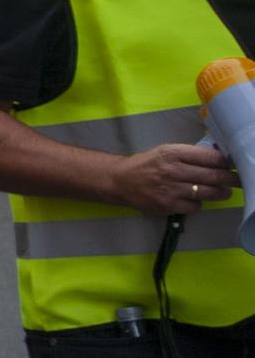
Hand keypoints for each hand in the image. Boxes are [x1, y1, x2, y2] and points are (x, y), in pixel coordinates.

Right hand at [110, 143, 234, 216]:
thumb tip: (218, 159)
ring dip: (220, 193)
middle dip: (231, 179)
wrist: (120, 180)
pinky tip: (194, 199)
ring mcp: (171, 189)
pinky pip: (195, 206)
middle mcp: (174, 170)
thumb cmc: (147, 164)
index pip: (211, 157)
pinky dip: (198, 203)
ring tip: (223, 191)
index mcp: (174, 153)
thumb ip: (190, 154)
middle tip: (237, 181)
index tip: (231, 166)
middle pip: (214, 176)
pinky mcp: (168, 205)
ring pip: (208, 192)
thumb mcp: (166, 151)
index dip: (226, 163)